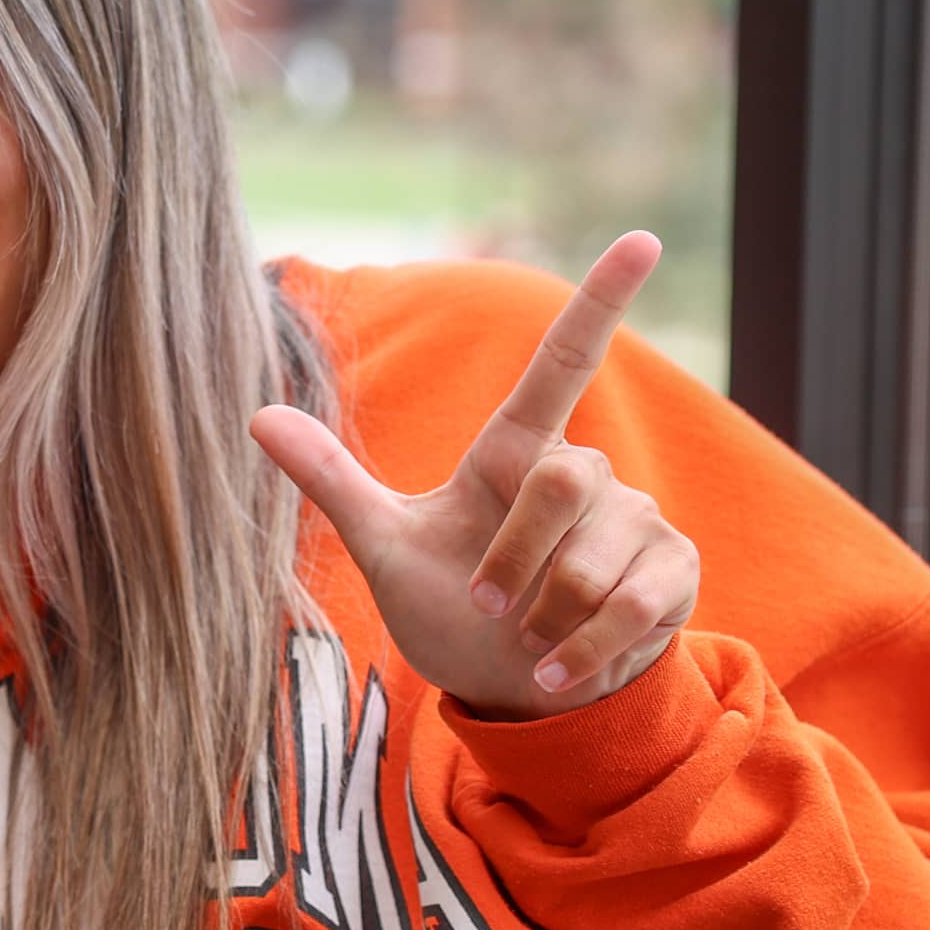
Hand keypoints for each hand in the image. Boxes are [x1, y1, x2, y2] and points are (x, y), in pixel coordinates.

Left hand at [247, 234, 697, 720]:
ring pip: (594, 552)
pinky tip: (558, 666)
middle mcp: (584, 473)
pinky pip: (635, 600)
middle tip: (487, 601)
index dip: (602, 300)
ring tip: (526, 634)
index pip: (564, 362)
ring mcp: (637, 518)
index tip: (642, 240)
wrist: (510, 690)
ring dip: (544, 611)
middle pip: (562, 478)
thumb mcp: (384, 548)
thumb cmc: (451, 609)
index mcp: (516, 453)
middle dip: (513, 557)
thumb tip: (255, 415)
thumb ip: (331, 481)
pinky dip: (586, 645)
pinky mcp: (674, 570)